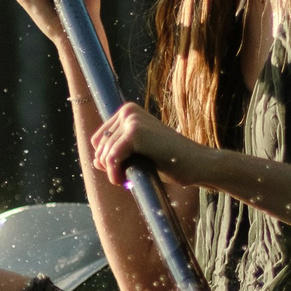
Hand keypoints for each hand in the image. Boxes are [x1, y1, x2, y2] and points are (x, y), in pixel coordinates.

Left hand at [88, 101, 209, 186]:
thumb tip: (95, 160)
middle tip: (126, 176)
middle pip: (99, 146)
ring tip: (127, 179)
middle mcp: (128, 111)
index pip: (99, 139)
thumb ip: (118, 154)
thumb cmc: (170, 161)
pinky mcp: (134, 132)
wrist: (196, 163)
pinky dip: (114, 172)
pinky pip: (111, 157)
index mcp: (128, 112)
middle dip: (109, 165)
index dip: (107, 159)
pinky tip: (123, 180)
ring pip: (104, 153)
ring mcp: (131, 119)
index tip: (123, 170)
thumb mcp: (139, 155)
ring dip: (112, 172)